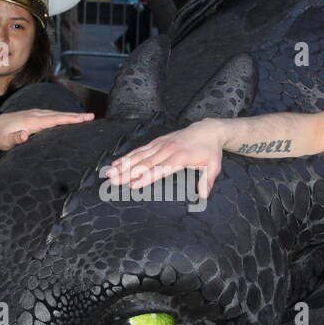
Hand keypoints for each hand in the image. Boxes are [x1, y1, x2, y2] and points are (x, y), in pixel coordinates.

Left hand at [0, 109, 92, 157]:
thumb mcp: (4, 141)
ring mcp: (34, 115)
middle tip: (92, 116)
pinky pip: (52, 116)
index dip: (70, 119)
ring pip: (56, 114)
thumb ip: (15, 138)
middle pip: (59, 115)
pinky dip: (63, 117)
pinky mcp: (34, 117)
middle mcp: (35, 115)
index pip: (54, 119)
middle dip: (76, 116)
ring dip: (71, 116)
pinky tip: (69, 119)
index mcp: (31, 121)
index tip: (84, 119)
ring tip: (86, 118)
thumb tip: (26, 134)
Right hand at [104, 119, 225, 199]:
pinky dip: (127, 156)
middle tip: (113, 181)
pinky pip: (140, 150)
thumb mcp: (214, 166)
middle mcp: (167, 150)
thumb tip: (204, 195)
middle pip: (145, 163)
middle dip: (128, 173)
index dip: (147, 177)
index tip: (134, 185)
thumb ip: (208, 180)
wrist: (207, 130)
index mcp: (180, 157)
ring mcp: (160, 145)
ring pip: (139, 156)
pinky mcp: (157, 142)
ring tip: (109, 174)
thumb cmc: (210, 151)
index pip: (160, 169)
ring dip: (123, 165)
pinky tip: (116, 163)